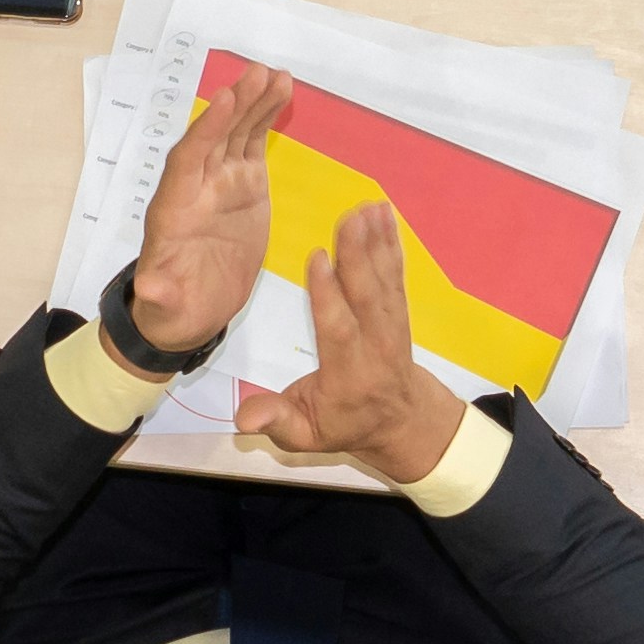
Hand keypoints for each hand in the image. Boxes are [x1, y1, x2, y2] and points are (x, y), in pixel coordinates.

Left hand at [120, 63, 285, 371]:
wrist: (191, 311)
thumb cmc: (173, 307)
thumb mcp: (165, 305)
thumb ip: (160, 292)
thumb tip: (150, 287)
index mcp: (174, 208)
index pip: (188, 160)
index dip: (205, 130)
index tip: (225, 99)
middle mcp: (196, 186)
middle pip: (214, 137)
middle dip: (235, 105)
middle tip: (258, 73)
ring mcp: (222, 182)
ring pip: (236, 133)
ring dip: (254, 101)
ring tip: (276, 74)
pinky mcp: (245, 186)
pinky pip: (254, 143)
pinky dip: (266, 117)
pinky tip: (282, 92)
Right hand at [233, 200, 461, 495]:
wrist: (400, 420)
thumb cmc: (342, 422)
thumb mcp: (304, 435)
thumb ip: (276, 421)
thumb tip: (243, 420)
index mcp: (349, 374)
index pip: (338, 331)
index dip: (329, 296)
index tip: (319, 258)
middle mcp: (376, 346)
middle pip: (368, 297)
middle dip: (358, 257)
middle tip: (350, 218)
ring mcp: (393, 325)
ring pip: (384, 281)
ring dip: (377, 242)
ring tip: (367, 208)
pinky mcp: (399, 310)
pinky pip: (396, 274)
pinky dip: (392, 243)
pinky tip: (385, 214)